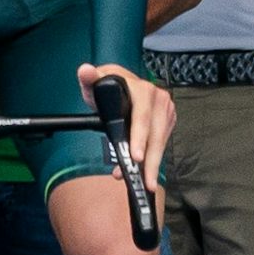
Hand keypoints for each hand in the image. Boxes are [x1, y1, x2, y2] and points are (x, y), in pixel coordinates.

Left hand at [80, 63, 175, 195]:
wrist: (123, 87)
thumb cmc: (108, 87)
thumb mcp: (95, 83)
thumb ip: (89, 79)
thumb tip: (85, 71)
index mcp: (141, 89)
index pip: (141, 116)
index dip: (139, 137)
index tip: (135, 156)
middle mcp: (157, 98)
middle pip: (156, 134)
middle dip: (150, 159)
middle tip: (144, 178)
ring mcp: (165, 109)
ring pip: (161, 141)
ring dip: (153, 164)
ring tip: (145, 182)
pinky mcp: (168, 120)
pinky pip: (162, 142)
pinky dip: (153, 158)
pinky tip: (144, 171)